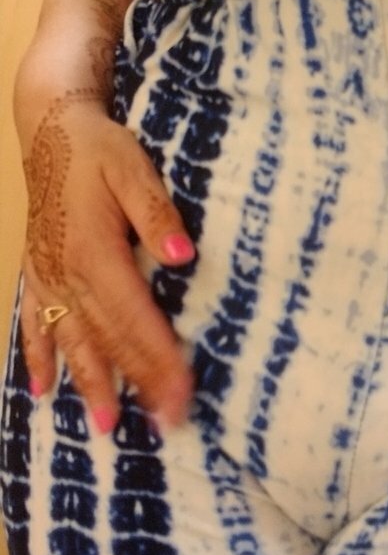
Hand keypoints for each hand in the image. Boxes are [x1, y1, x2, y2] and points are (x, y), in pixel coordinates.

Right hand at [19, 90, 195, 433]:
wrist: (50, 128)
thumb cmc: (98, 149)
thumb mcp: (134, 170)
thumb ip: (157, 214)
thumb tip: (185, 255)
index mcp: (96, 253)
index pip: (135, 320)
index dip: (159, 361)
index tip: (182, 396)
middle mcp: (67, 274)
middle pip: (107, 339)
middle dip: (137, 384)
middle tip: (163, 426)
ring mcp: (46, 277)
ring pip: (71, 341)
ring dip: (90, 384)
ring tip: (106, 425)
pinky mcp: (35, 272)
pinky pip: (33, 323)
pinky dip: (38, 356)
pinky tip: (40, 389)